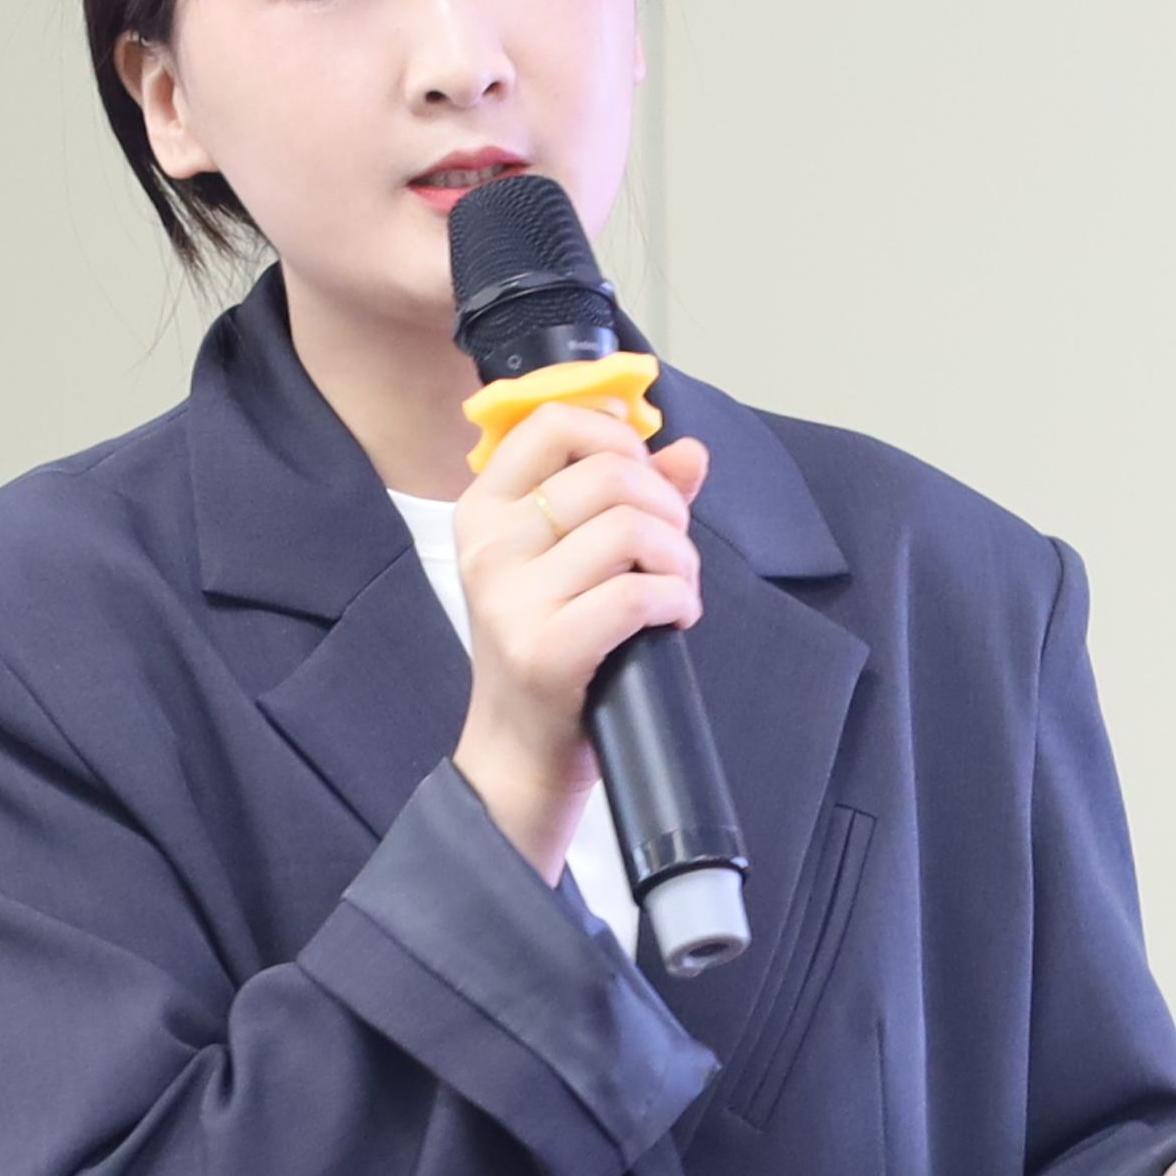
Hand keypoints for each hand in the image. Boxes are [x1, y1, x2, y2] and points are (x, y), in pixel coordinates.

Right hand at [441, 391, 708, 874]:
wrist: (518, 753)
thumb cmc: (549, 649)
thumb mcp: (570, 562)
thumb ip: (628, 497)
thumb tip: (690, 451)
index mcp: (485, 511)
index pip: (552, 421)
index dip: (618, 437)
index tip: (643, 474)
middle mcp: (489, 547)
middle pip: (610, 475)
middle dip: (668, 507)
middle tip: (672, 550)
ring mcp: (511, 599)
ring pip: (631, 530)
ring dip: (680, 559)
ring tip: (676, 589)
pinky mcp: (544, 651)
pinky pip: (639, 593)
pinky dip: (677, 599)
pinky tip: (674, 618)